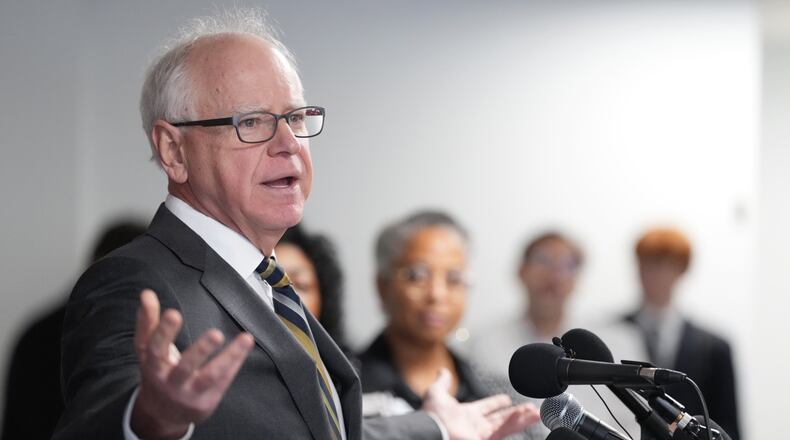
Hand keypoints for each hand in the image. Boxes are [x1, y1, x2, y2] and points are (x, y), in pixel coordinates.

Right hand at [131, 289, 254, 438]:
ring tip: (244, 339)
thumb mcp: (148, 350)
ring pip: (210, 377)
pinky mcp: (206, 402)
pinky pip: (223, 381)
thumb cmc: (158, 372)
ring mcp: (189, 395)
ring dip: (229, 358)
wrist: (162, 414)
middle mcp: (170, 383)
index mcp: (153, 366)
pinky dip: (235, 362)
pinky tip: (245, 345)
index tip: (173, 313)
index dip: (163, 331)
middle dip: (200, 351)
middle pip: (184, 368)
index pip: (155, 348)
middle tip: (216, 334)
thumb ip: (148, 322)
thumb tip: (146, 293)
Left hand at [422, 368, 539, 439]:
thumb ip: (442, 383)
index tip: (506, 399)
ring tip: (536, 413)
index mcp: (467, 415)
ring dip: (522, 419)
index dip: (497, 403)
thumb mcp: (436, 394)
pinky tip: (525, 415)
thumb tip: (442, 371)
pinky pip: (503, 430)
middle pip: (502, 419)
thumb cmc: (431, 417)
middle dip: (517, 414)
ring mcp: (482, 435)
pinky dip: (514, 423)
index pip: (487, 408)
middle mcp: (476, 426)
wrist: (430, 431)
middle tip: (531, 408)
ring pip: (507, 426)